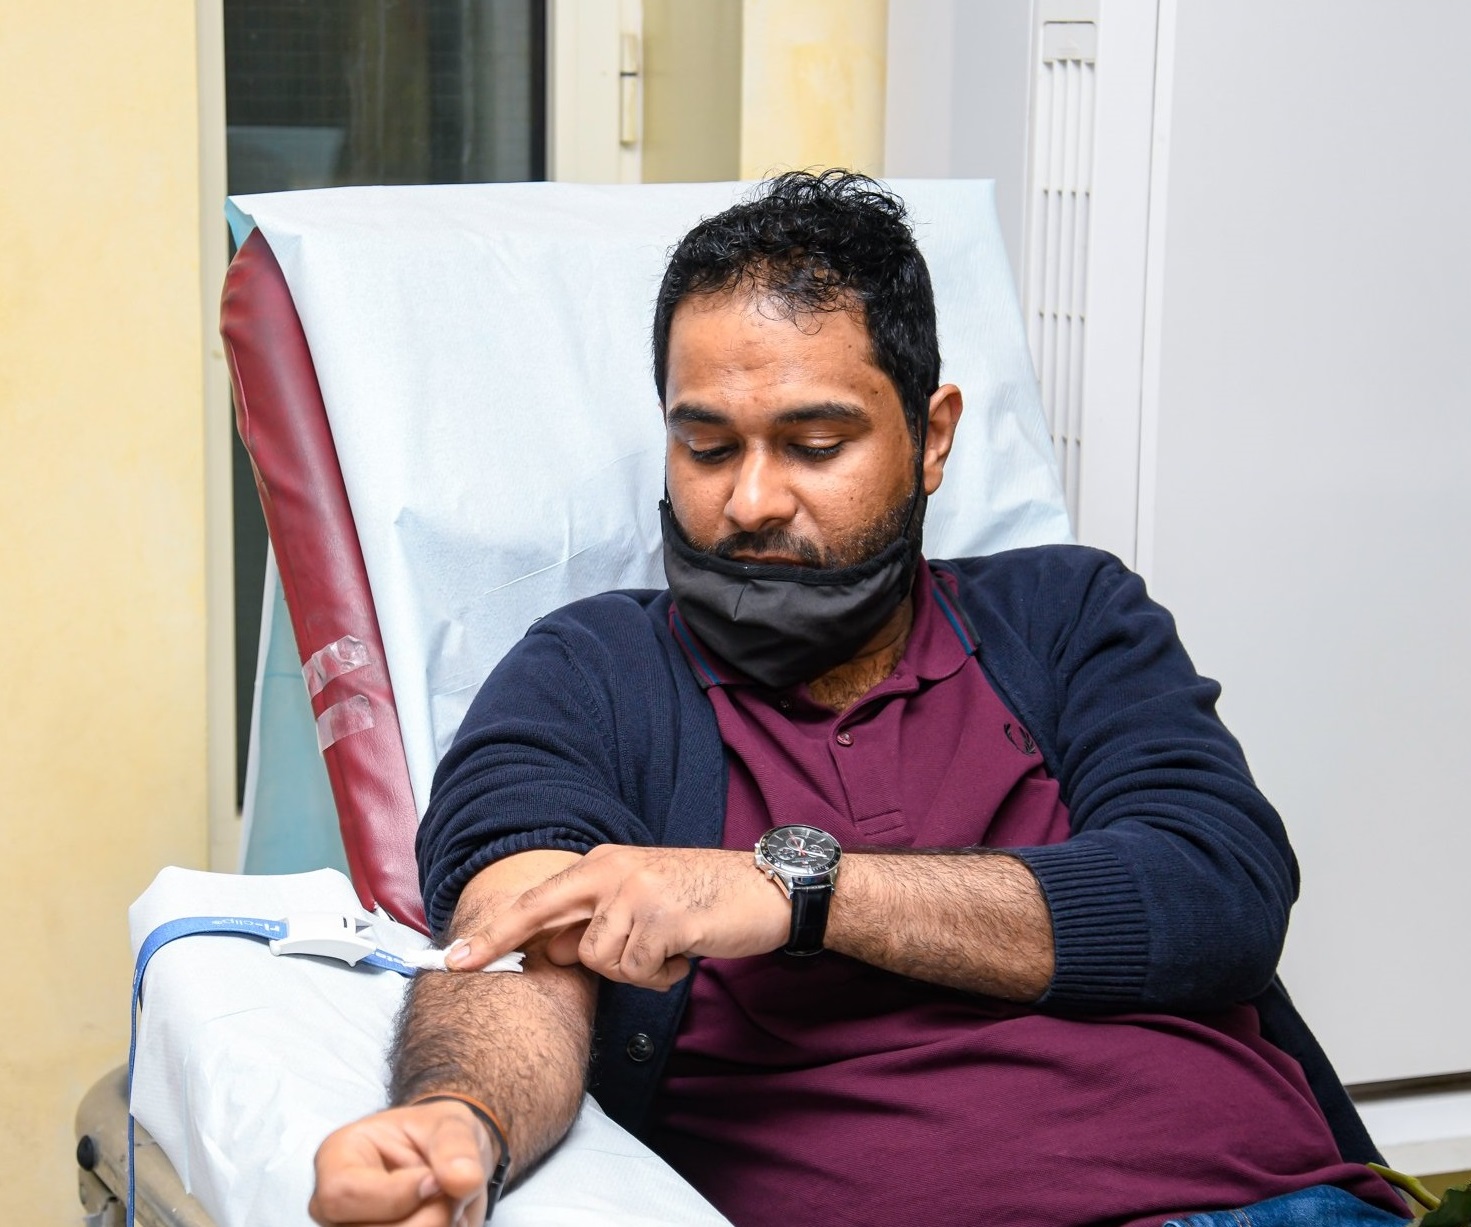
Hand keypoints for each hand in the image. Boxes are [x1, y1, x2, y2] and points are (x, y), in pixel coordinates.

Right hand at [309, 1101, 495, 1226]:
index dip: (396, 1195)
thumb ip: (455, 1147)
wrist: (448, 1164)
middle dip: (427, 1218)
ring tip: (449, 1206)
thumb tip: (464, 1180)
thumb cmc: (433, 1137)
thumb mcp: (450, 1124)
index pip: (343, 1194)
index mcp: (337, 1159)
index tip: (434, 1180)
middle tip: (449, 1192)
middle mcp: (334, 1208)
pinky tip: (447, 1224)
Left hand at [446, 845, 788, 988]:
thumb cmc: (702, 897)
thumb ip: (595, 921)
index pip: (536, 900)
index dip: (493, 932)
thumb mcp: (641, 899)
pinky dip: (662, 975)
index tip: (454, 959)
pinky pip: (638, 971)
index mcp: (602, 863)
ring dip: (636, 969)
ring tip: (669, 947)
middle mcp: (612, 871)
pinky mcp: (663, 919)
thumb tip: (550, 951)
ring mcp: (637, 893)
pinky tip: (685, 952)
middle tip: (528, 956)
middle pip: (553, 928)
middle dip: (535, 951)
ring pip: (601, 961)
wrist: (767, 888)